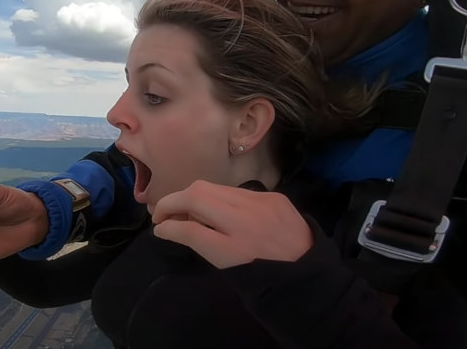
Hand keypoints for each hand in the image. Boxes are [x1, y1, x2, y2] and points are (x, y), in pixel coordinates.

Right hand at [151, 179, 312, 268]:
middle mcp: (247, 215)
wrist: (309, 274)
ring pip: (217, 188)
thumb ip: (196, 240)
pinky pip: (238, 192)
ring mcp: (263, 202)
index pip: (190, 218)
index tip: (158, 226)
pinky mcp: (275, 197)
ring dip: (197, 197)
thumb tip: (168, 227)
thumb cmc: (263, 278)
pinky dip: (222, 199)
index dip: (168, 219)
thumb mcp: (226, 266)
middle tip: (166, 216)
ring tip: (191, 213)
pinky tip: (221, 212)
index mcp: (234, 242)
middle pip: (200, 194)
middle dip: (176, 200)